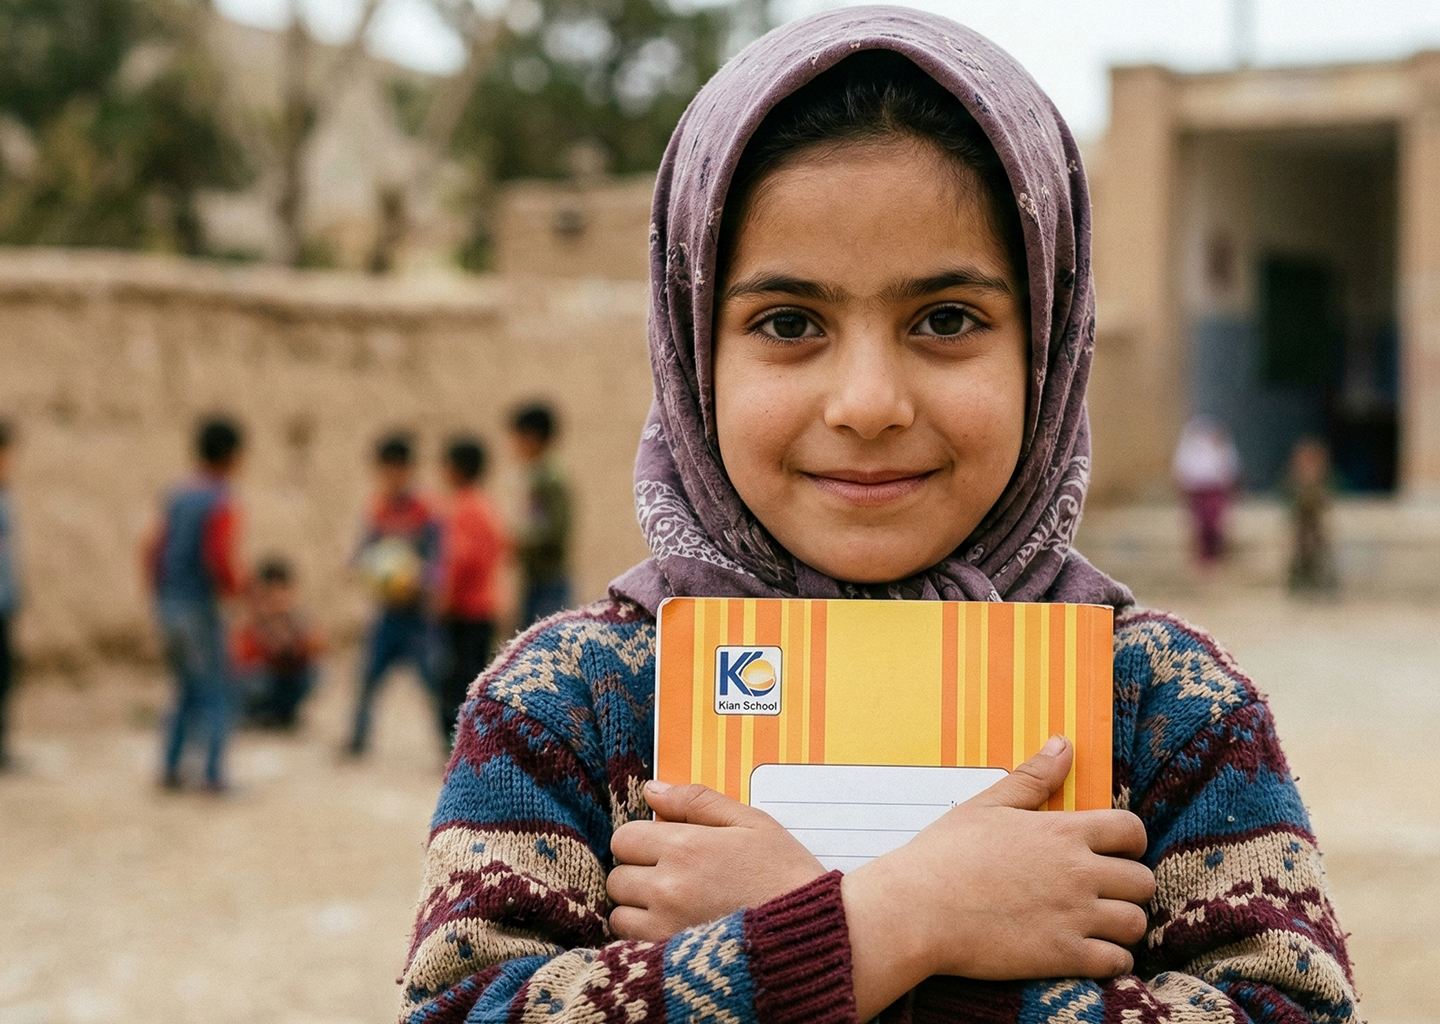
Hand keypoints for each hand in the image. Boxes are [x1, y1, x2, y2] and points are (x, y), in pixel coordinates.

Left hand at [607, 780, 825, 940]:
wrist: (815, 932)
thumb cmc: (787, 874)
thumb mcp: (750, 822)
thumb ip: (696, 801)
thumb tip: (652, 789)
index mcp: (684, 847)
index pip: (624, 838)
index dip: (641, 841)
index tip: (662, 848)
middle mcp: (668, 888)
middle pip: (618, 878)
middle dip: (638, 874)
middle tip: (672, 878)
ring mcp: (667, 929)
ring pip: (620, 916)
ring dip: (639, 910)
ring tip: (675, 907)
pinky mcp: (674, 961)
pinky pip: (634, 947)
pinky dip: (646, 938)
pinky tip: (677, 930)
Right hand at [842, 736, 1154, 1019]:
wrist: (916, 910)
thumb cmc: (945, 855)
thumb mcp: (986, 805)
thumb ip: (1033, 777)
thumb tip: (1064, 744)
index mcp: (1061, 831)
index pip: (1131, 830)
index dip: (1130, 841)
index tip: (1113, 851)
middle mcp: (1078, 872)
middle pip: (1142, 880)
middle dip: (1128, 885)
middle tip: (1103, 890)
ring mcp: (1073, 916)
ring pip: (1135, 922)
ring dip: (1123, 923)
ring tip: (1099, 922)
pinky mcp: (1063, 956)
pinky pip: (1117, 961)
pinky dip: (1111, 958)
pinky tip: (1089, 951)